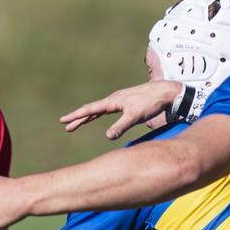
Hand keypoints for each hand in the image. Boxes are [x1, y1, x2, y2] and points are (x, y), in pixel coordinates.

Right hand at [59, 80, 181, 139]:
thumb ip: (120, 126)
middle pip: (91, 110)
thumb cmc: (151, 103)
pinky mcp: (124, 102)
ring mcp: (118, 100)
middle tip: (66, 126)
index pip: (90, 110)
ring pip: (97, 110)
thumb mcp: (135, 116)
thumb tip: (107, 137)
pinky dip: (97, 114)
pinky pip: (105, 109)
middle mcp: (113, 99)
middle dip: (77, 118)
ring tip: (76, 124)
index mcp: (112, 102)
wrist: (165, 92)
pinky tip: (95, 117)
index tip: (63, 120)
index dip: (76, 116)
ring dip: (86, 117)